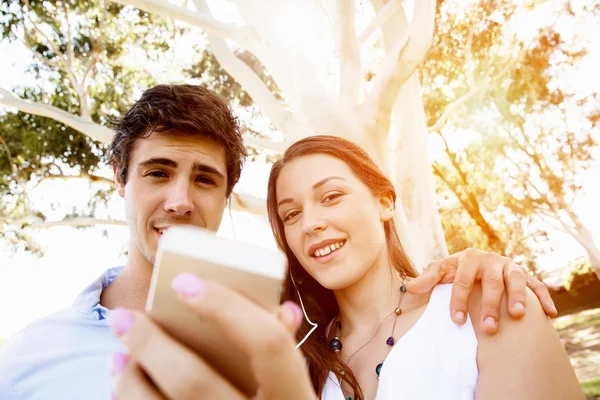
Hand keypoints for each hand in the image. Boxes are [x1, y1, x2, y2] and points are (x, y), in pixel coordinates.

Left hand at [109, 273, 315, 399]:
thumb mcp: (293, 391)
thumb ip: (283, 352)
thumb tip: (281, 309)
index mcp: (295, 399)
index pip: (268, 344)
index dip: (227, 307)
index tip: (183, 282)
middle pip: (195, 382)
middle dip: (150, 344)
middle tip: (122, 318)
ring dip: (130, 380)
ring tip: (117, 355)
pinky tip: (124, 388)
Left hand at [405, 248, 557, 333]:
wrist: (479, 260)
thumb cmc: (457, 270)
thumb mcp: (442, 270)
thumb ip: (428, 278)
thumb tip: (410, 287)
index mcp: (469, 258)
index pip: (462, 280)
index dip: (459, 300)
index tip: (457, 321)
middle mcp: (491, 260)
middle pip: (491, 283)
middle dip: (489, 305)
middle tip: (487, 328)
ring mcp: (510, 266)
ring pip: (515, 280)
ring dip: (518, 297)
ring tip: (518, 315)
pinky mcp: (524, 275)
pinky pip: (536, 285)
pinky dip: (543, 297)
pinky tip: (550, 314)